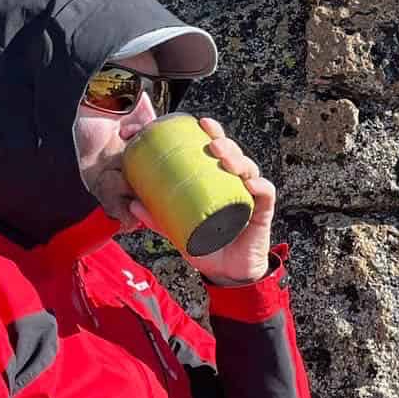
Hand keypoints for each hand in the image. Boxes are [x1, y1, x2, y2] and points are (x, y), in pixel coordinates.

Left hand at [129, 116, 274, 284]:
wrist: (226, 274)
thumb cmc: (205, 246)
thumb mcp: (178, 230)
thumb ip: (158, 218)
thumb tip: (133, 205)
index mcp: (216, 181)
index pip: (216, 150)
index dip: (212, 133)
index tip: (200, 123)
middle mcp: (235, 184)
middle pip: (234, 154)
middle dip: (225, 142)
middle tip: (212, 143)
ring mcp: (250, 196)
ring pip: (250, 169)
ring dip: (240, 160)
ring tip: (226, 159)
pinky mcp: (262, 213)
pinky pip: (266, 194)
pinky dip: (260, 186)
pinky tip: (250, 183)